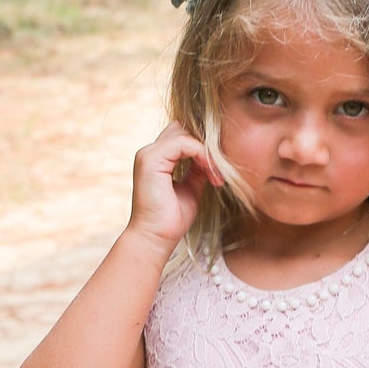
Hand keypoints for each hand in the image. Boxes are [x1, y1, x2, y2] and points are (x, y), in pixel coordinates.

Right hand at [127, 121, 222, 254]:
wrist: (155, 238)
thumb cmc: (170, 221)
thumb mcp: (190, 190)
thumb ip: (197, 171)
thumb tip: (211, 160)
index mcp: (157, 160)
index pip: (182, 137)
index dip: (203, 148)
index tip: (218, 171)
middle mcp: (150, 153)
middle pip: (182, 129)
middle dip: (204, 145)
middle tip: (220, 168)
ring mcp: (148, 154)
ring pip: (184, 134)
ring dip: (205, 151)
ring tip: (216, 173)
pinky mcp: (151, 159)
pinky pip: (183, 143)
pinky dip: (201, 154)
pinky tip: (210, 171)